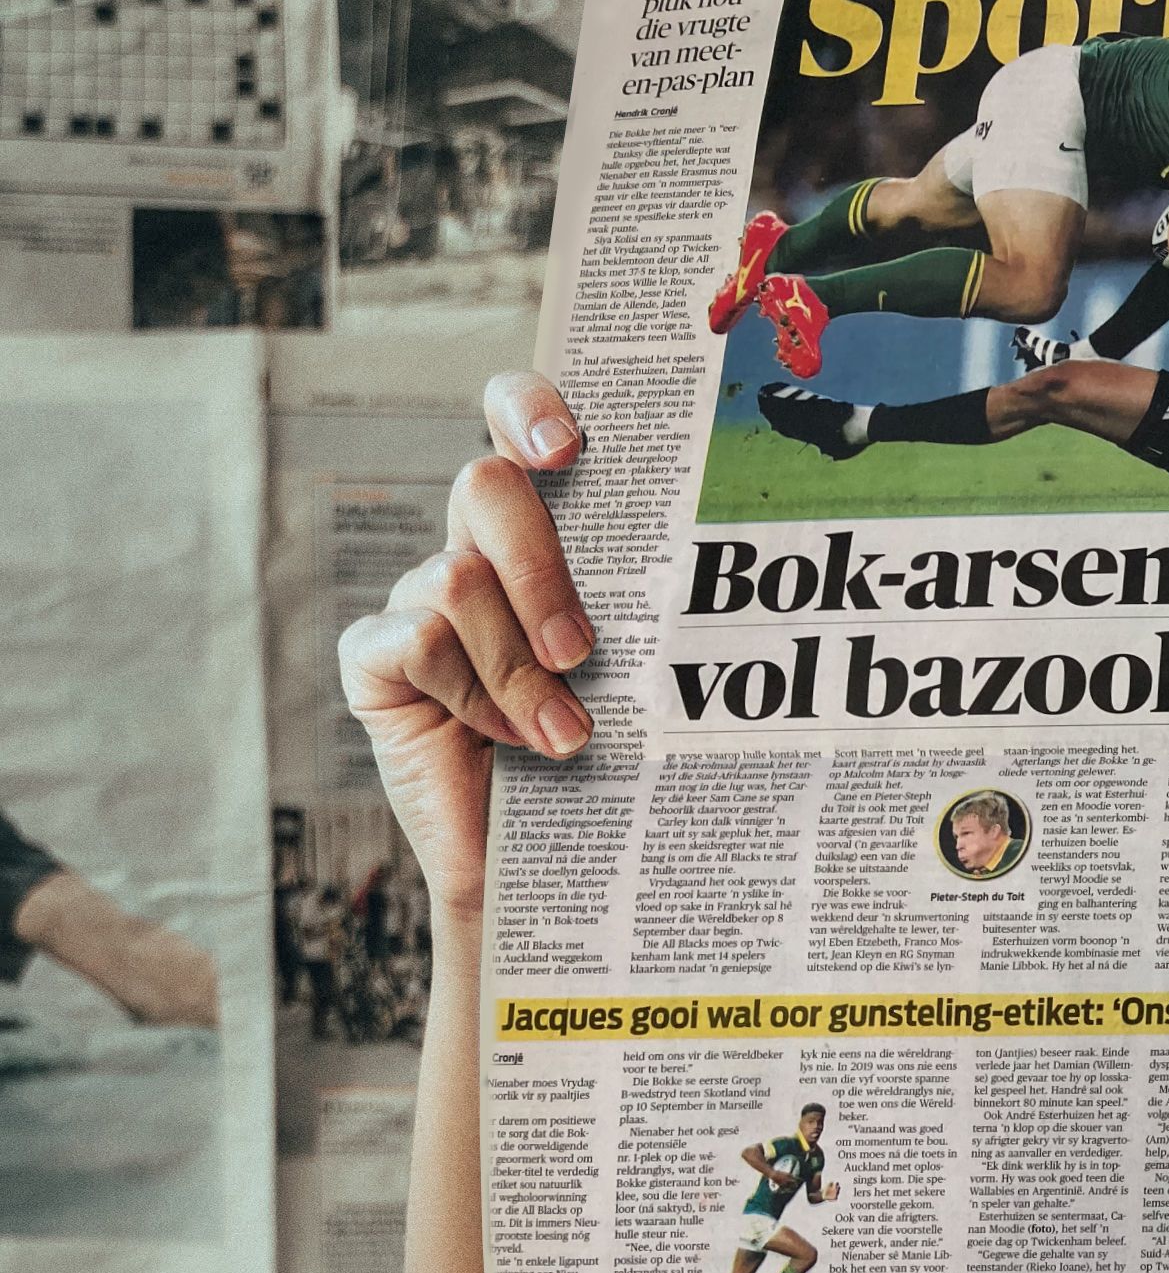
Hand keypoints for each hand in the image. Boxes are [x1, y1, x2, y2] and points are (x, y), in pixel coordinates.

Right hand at [337, 373, 591, 922]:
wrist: (541, 865)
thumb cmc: (601, 758)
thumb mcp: (630, 671)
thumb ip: (635, 607)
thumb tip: (691, 575)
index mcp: (538, 535)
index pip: (513, 426)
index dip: (526, 407)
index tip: (567, 448)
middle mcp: (470, 552)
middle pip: (485, 486)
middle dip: (540, 569)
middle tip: (582, 654)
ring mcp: (415, 603)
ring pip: (457, 579)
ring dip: (518, 669)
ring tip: (562, 737)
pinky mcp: (373, 661)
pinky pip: (415, 641)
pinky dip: (470, 695)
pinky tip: (495, 741)